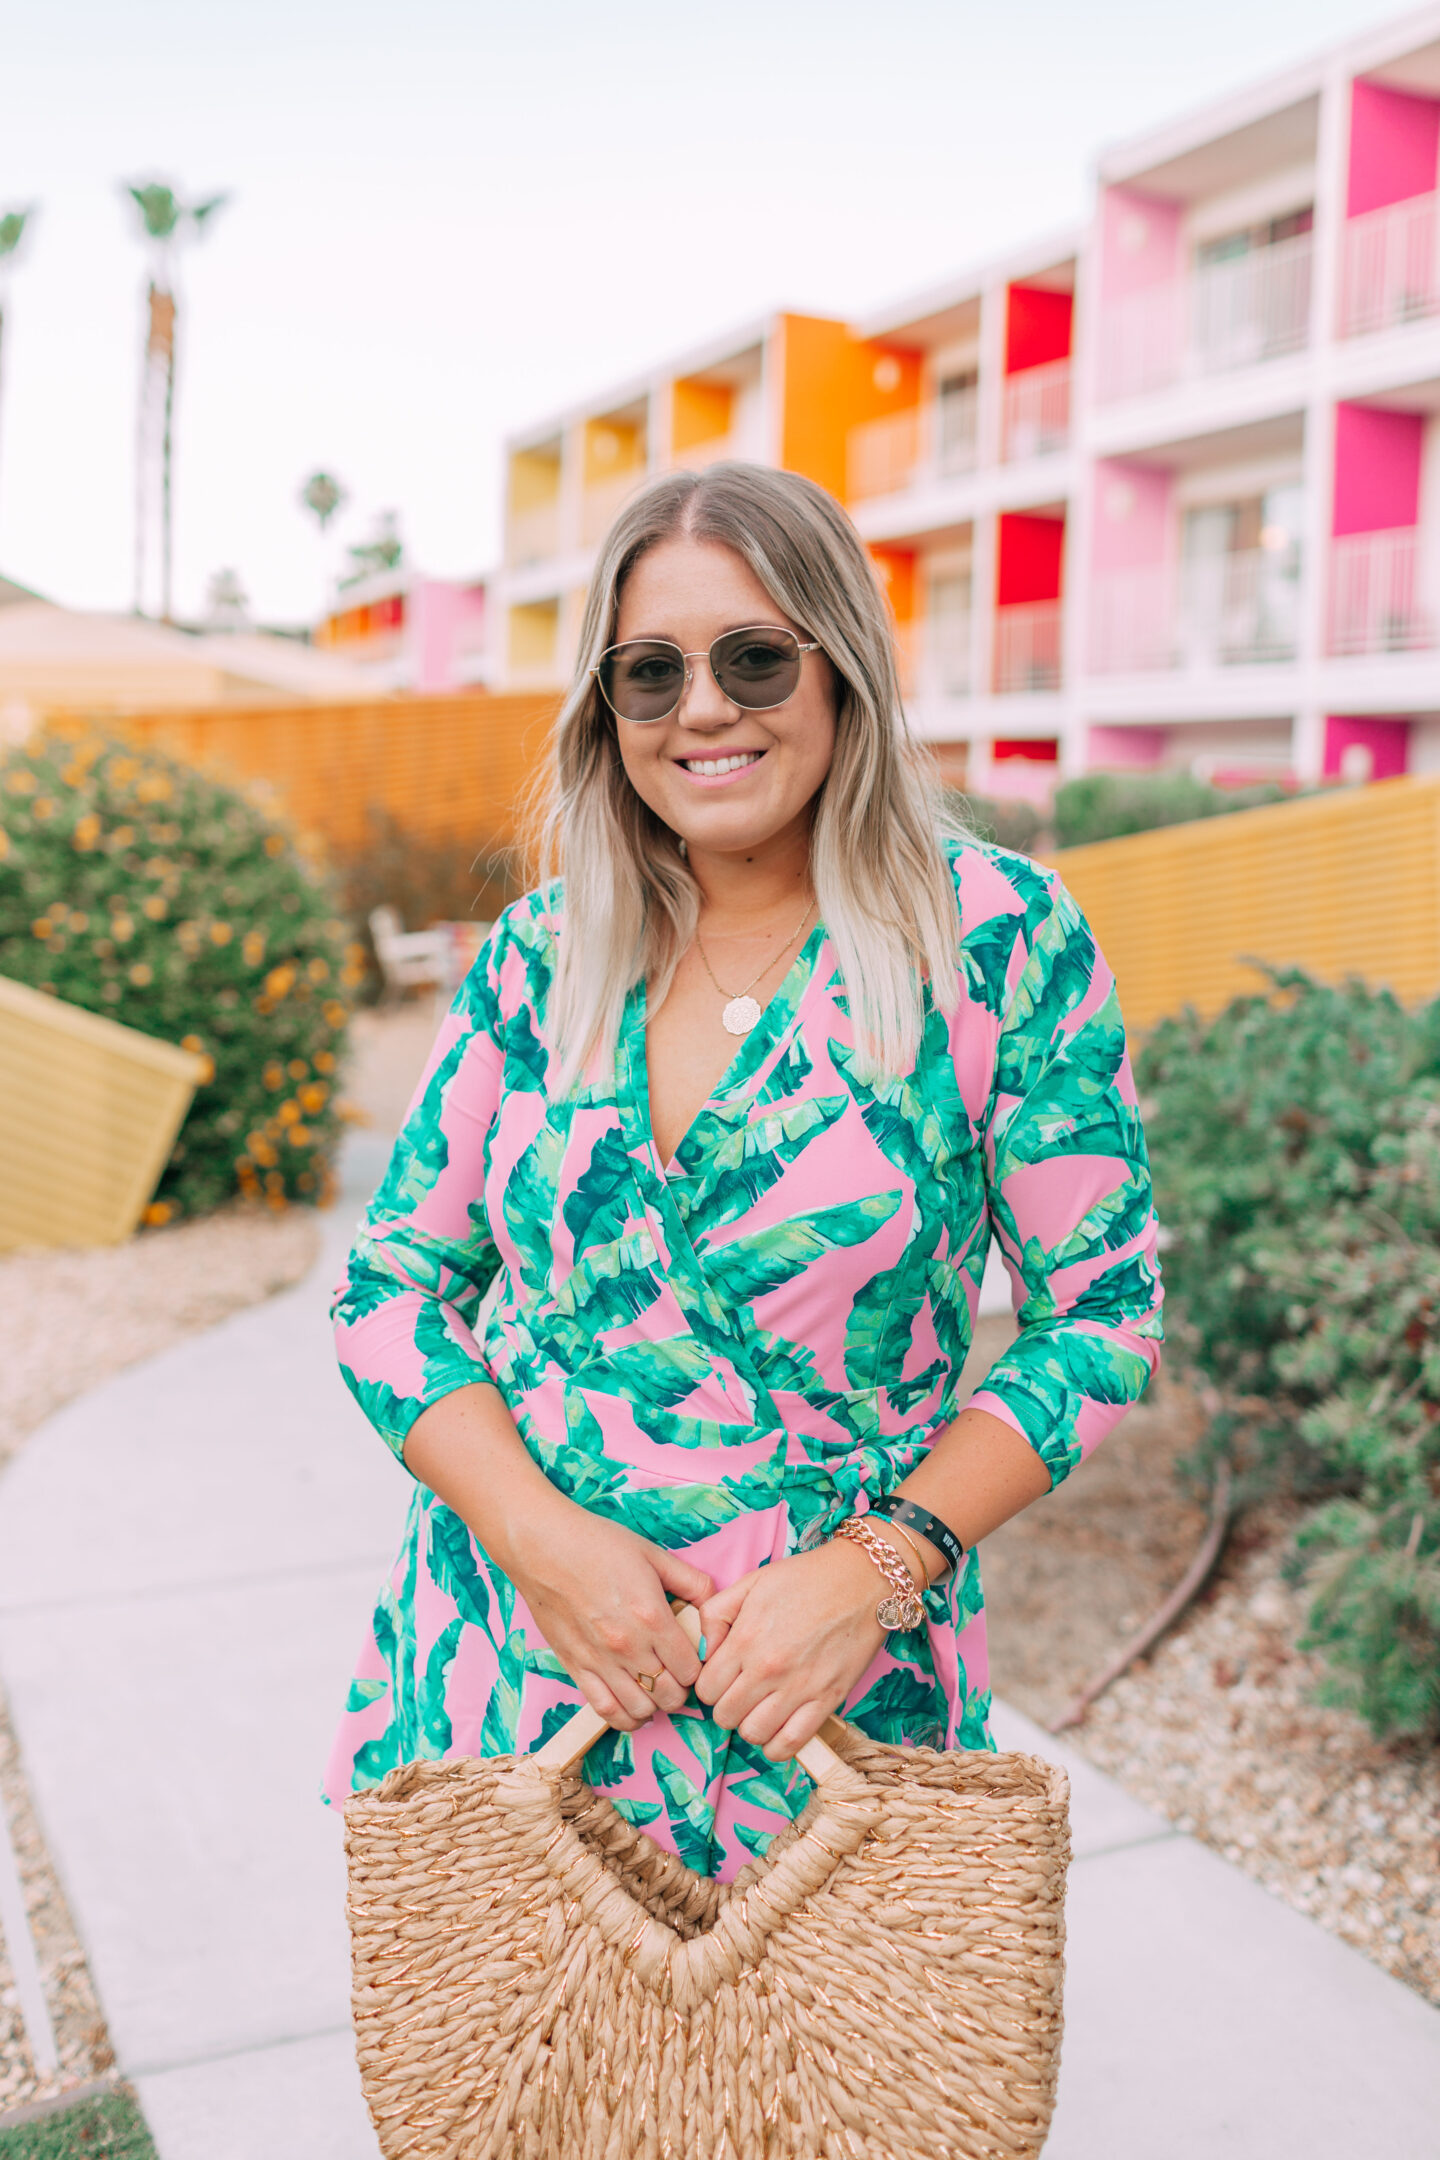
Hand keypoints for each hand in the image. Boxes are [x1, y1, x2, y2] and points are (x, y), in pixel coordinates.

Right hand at [505, 1494, 712, 1730]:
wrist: (543, 1547)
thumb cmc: (599, 1544)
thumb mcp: (654, 1555)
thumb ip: (691, 1582)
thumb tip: (715, 1605)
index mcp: (653, 1617)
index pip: (691, 1669)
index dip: (698, 1667)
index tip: (694, 1658)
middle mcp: (628, 1646)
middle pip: (670, 1695)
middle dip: (681, 1689)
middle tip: (678, 1674)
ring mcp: (599, 1661)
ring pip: (641, 1710)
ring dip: (655, 1705)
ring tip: (657, 1688)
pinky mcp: (575, 1667)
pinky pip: (605, 1711)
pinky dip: (625, 1718)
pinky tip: (634, 1708)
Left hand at [694, 1541, 888, 1760]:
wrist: (861, 1580)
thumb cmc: (805, 1579)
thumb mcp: (750, 1582)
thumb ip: (714, 1614)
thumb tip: (701, 1652)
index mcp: (745, 1639)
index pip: (706, 1689)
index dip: (710, 1686)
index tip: (723, 1679)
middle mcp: (768, 1668)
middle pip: (725, 1716)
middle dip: (728, 1707)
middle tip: (742, 1693)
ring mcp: (799, 1688)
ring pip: (753, 1734)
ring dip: (751, 1726)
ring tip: (761, 1708)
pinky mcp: (827, 1700)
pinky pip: (791, 1744)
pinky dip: (778, 1745)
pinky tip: (778, 1728)